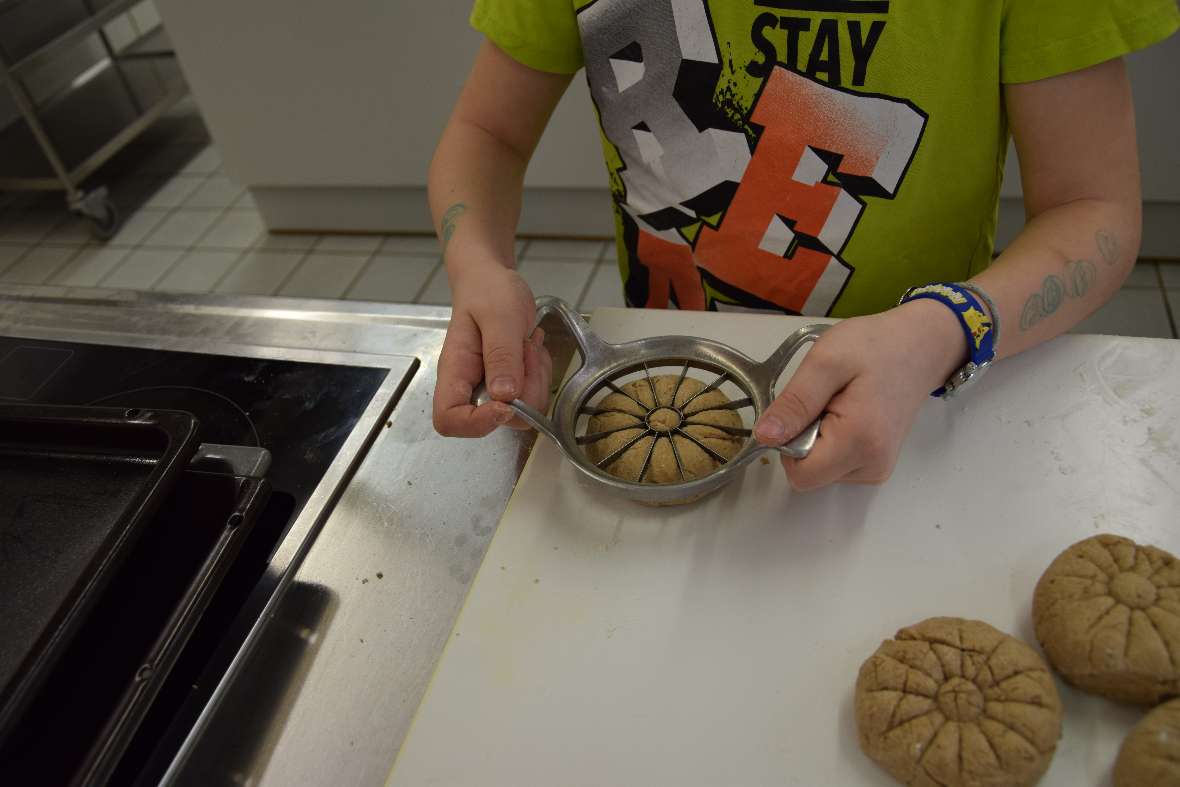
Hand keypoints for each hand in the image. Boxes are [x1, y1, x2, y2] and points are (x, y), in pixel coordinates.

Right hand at [432, 261, 552, 436]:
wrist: (492, 279)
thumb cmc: (487, 292)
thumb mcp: (499, 316)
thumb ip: (501, 355)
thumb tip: (504, 396)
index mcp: (455, 372)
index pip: (449, 420)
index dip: (477, 423)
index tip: (506, 402)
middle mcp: (470, 387)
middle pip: (497, 421)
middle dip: (524, 393)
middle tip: (526, 351)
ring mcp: (492, 388)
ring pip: (522, 411)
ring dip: (535, 380)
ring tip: (528, 344)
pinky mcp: (511, 385)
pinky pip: (534, 397)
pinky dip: (540, 375)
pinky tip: (531, 349)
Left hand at [754, 300, 966, 489]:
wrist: (920, 346)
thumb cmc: (875, 346)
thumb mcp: (825, 362)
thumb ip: (794, 403)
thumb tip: (765, 437)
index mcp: (859, 442)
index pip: (799, 473)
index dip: (788, 442)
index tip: (805, 409)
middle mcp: (872, 466)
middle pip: (809, 474)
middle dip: (803, 439)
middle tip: (824, 402)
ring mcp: (876, 468)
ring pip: (820, 470)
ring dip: (817, 439)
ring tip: (840, 404)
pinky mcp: (876, 464)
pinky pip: (835, 464)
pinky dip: (832, 442)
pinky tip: (848, 414)